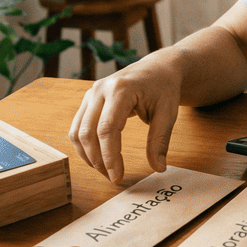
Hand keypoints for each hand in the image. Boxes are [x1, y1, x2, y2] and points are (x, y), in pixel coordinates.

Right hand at [68, 55, 181, 183]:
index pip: (107, 129)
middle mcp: (100, 90)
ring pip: (78, 132)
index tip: (117, 176)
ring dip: (88, 156)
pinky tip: (99, 158)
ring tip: (106, 171)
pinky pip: (78, 127)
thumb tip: (159, 168)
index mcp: (121, 89)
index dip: (110, 156)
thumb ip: (160, 140)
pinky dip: (85, 146)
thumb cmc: (163, 88)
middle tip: (113, 178)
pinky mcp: (88, 100)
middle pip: (88, 133)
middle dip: (98, 160)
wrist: (157, 68)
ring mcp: (91, 94)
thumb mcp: (168, 113)